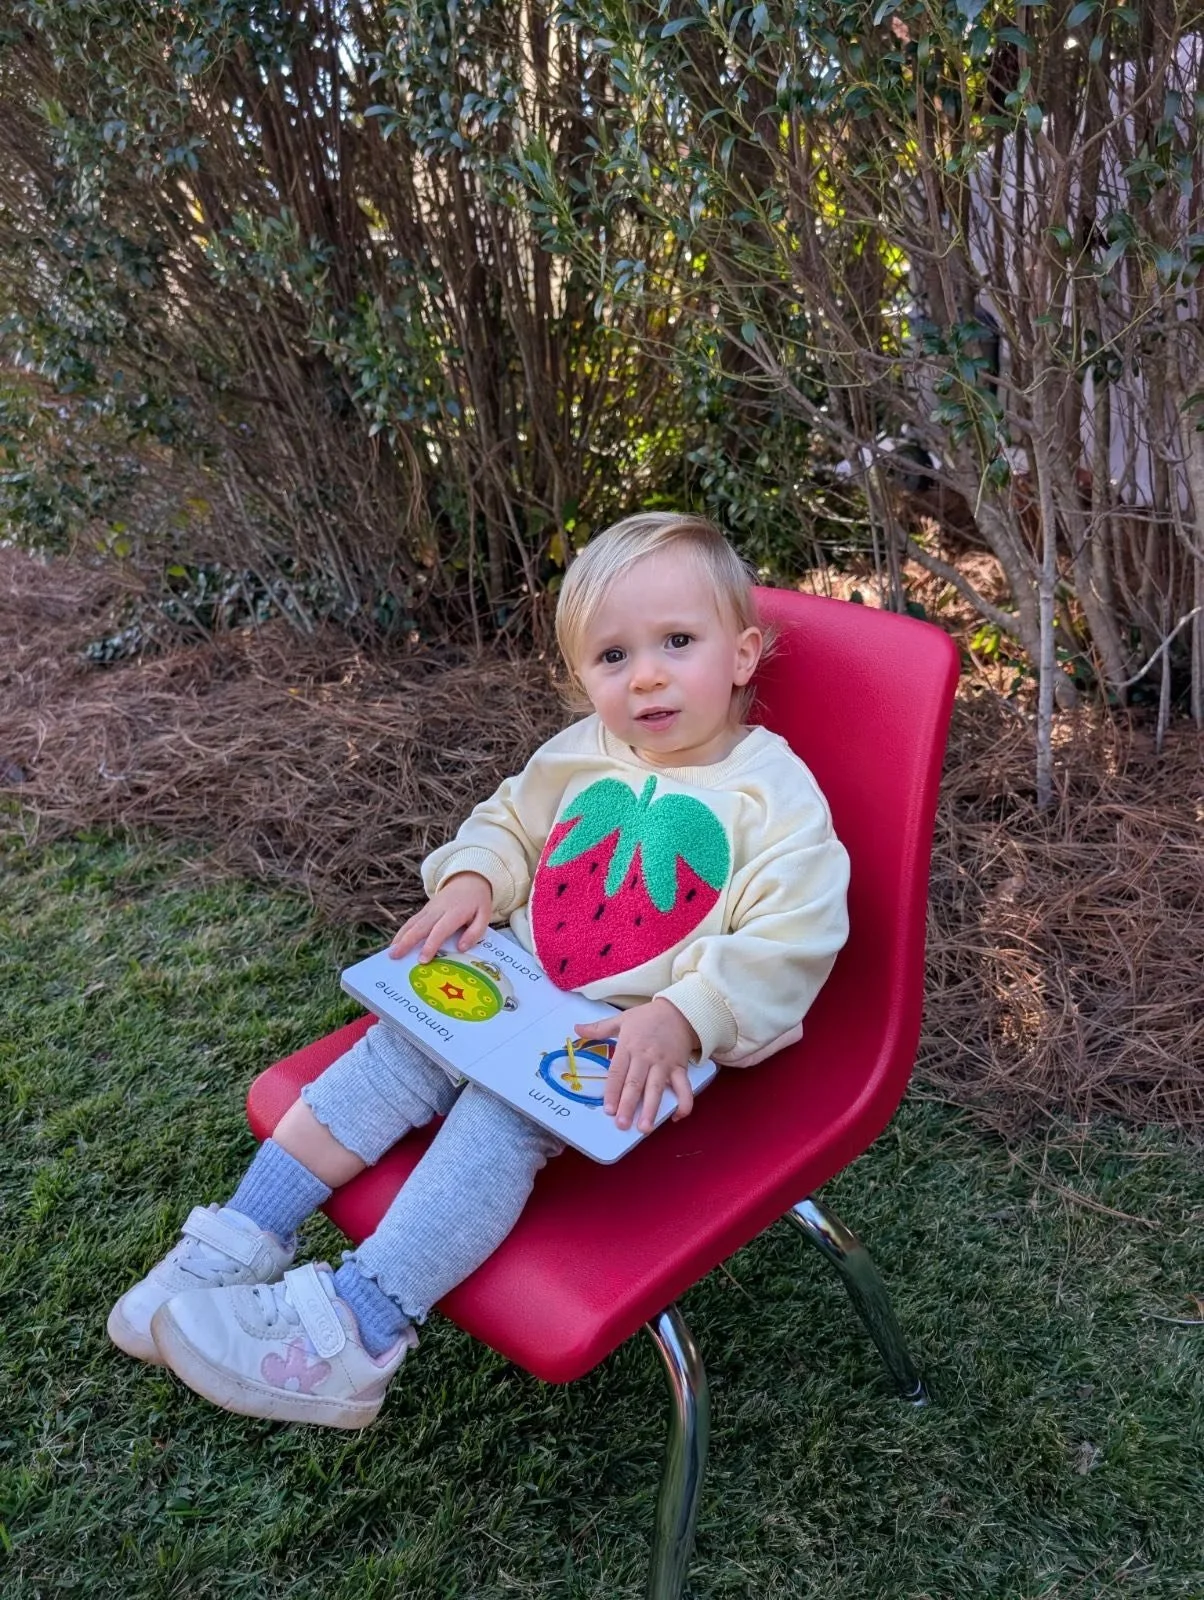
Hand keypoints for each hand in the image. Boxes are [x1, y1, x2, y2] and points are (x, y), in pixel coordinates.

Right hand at [389, 873, 493, 963]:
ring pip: (412, 923)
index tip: (422, 960)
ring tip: (390, 952)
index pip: (440, 930)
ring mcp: (430, 909)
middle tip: (394, 956)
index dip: (431, 945)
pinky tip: (395, 943)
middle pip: (420, 926)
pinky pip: (412, 921)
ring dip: (400, 937)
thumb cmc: (477, 903)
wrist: (468, 880)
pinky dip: (402, 932)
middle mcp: (439, 910)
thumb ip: (475, 932)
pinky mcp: (425, 909)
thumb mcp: (484, 916)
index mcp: (455, 912)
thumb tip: (461, 948)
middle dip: (407, 942)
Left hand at [575, 999, 699, 1133]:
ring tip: (645, 1127)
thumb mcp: (622, 1019)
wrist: (679, 1010)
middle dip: (628, 1106)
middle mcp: (645, 1057)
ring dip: (651, 1109)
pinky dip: (683, 1102)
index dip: (612, 1092)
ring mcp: (664, 1063)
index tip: (608, 1110)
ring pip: (656, 1089)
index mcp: (628, 1046)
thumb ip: (599, 1028)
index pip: (617, 1072)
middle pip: (635, 1084)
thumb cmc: (648, 1017)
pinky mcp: (680, 1067)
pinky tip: (676, 1116)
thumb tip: (576, 1029)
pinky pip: (684, 1087)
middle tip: (622, 1125)